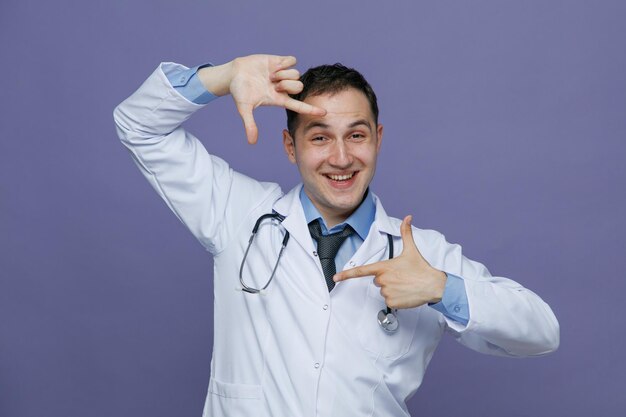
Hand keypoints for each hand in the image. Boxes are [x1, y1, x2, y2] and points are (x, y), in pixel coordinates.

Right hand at [200, 54, 325, 143]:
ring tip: (270, 75)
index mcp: (279, 99)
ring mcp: (283, 74)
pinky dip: (284, 63)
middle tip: (273, 84)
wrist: (234, 73)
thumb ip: (250, 125)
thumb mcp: (244, 109)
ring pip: (296, 74)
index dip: (311, 109)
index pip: (299, 106)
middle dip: (287, 85)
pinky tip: (274, 65)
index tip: (324, 113)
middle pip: (299, 87)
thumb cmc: (239, 92)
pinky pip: (292, 61)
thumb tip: (252, 142)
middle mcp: (284, 88)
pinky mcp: (280, 61)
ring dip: (283, 74)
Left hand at [333, 215, 446, 308]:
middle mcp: (382, 280)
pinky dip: (396, 298)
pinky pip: (389, 301)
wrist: (434, 285)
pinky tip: (406, 293)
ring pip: (383, 291)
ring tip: (405, 284)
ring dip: (392, 288)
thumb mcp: (411, 249)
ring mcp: (386, 292)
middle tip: (401, 276)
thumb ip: (406, 232)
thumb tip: (408, 217)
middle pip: (377, 280)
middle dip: (387, 278)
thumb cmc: (421, 268)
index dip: (346, 275)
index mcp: (383, 267)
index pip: (361, 270)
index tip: (335, 278)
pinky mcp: (392, 302)